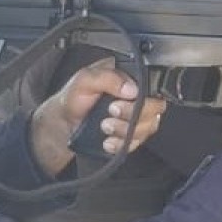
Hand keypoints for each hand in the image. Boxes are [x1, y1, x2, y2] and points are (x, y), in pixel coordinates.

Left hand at [30, 58, 166, 175]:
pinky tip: (108, 141)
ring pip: (149, 126)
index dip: (143, 95)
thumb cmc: (74, 98)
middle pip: (156, 107)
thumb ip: (107, 77)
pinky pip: (138, 142)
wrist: (65, 123)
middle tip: (111, 110)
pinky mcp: (132, 135)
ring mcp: (137, 117)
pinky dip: (122, 143)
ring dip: (125, 130)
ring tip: (104, 126)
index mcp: (130, 77)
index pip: (152, 84)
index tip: (121, 99)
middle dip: (133, 113)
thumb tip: (132, 88)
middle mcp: (138, 97)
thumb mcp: (84, 80)